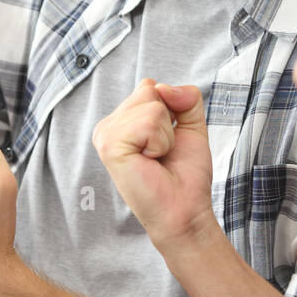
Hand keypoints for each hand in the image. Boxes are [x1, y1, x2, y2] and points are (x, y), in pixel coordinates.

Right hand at [92, 78, 216, 249]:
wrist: (184, 210)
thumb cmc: (184, 174)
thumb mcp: (191, 125)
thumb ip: (185, 97)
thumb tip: (163, 87)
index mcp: (120, 120)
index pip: (149, 86)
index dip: (171, 110)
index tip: (166, 141)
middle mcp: (108, 126)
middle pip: (149, 90)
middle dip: (168, 120)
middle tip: (161, 153)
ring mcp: (105, 134)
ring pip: (152, 105)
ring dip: (166, 135)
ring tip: (156, 159)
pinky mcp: (110, 145)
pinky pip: (149, 122)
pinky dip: (161, 142)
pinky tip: (150, 162)